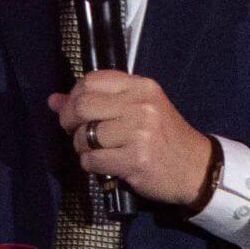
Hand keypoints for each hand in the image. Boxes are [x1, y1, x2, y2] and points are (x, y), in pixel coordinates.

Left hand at [47, 70, 212, 206]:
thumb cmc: (164, 136)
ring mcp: (138, 132)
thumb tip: (54, 100)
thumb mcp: (139, 108)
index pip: (91, 80)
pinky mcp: (135, 160)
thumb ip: (99, 100)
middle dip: (69, 121)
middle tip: (74, 132)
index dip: (74, 95)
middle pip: (82, 105)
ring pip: (84, 135)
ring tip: (95, 151)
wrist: (196, 168)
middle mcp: (140, 104)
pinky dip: (91, 165)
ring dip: (81, 147)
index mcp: (141, 86)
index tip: (75, 110)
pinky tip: (104, 165)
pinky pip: (92, 160)